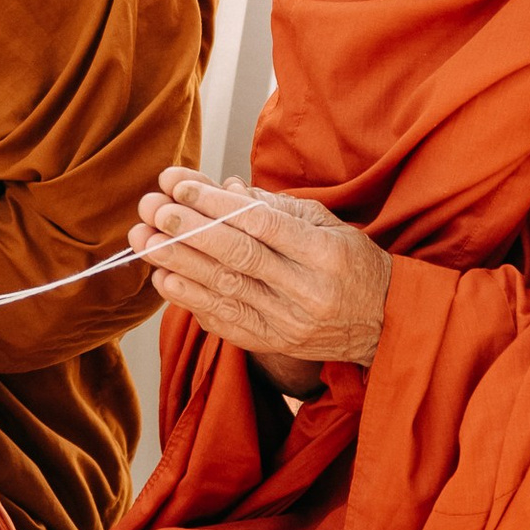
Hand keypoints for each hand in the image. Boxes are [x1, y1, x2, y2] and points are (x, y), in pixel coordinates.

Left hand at [127, 167, 390, 392]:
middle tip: (150, 208)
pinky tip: (164, 279)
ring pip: (224, 290)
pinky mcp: (275, 344)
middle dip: (186, 230)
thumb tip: (223, 187)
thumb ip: (276, 206)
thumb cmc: (354, 264)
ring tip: (143, 240)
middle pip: (236, 257)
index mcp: (324, 253)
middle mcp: (306, 291)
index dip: (215, 205)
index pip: (260, 225)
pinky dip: (191, 301)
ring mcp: (288, 323)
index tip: (177, 186)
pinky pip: (226, 322)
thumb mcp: (329, 224)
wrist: (385, 324)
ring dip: (177, 264)